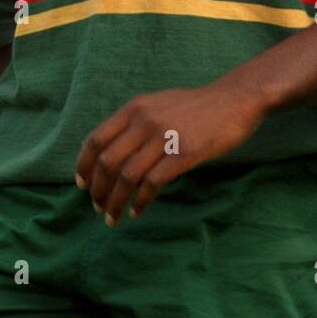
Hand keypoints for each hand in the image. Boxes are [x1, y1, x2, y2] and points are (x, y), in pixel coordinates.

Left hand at [75, 82, 266, 223]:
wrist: (234, 100)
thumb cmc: (196, 107)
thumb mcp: (157, 104)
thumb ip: (134, 122)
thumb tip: (110, 150)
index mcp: (134, 108)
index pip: (96, 140)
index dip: (84, 165)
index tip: (82, 184)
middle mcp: (144, 121)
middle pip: (108, 162)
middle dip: (98, 190)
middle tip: (98, 207)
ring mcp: (163, 137)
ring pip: (127, 177)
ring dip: (116, 202)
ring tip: (113, 217)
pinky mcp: (183, 154)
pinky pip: (153, 183)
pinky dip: (141, 201)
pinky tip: (138, 211)